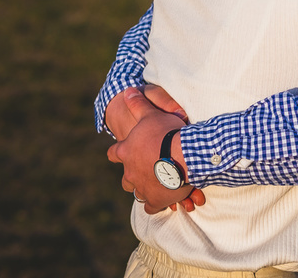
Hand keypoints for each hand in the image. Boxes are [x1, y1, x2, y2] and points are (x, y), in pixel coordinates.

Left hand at [107, 87, 199, 213]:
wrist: (183, 155)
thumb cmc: (166, 133)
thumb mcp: (151, 114)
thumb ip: (138, 104)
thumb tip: (126, 91)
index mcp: (126, 152)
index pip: (114, 153)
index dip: (118, 152)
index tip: (123, 152)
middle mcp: (130, 172)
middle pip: (125, 179)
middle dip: (133, 176)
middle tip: (146, 170)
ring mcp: (142, 188)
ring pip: (138, 192)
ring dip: (145, 189)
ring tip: (157, 184)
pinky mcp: (155, 200)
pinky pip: (152, 206)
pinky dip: (157, 203)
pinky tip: (166, 200)